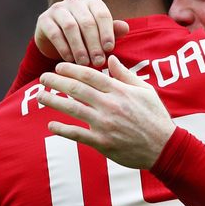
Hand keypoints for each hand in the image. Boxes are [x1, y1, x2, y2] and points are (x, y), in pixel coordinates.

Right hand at [34, 0, 129, 65]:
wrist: (55, 40)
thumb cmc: (84, 37)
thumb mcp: (99, 34)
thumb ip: (112, 31)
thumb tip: (125, 28)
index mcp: (92, 2)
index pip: (102, 14)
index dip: (106, 32)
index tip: (110, 49)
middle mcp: (75, 1)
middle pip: (87, 22)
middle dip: (94, 44)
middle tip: (98, 62)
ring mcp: (58, 9)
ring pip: (70, 27)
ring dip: (79, 47)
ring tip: (84, 63)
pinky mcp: (44, 19)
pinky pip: (55, 33)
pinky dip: (63, 48)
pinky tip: (70, 59)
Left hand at [36, 55, 175, 168]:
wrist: (164, 147)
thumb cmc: (156, 117)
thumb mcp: (145, 91)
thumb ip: (125, 75)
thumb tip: (110, 59)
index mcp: (119, 91)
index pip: (89, 75)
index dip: (70, 69)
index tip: (58, 67)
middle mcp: (110, 105)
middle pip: (76, 89)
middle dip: (56, 81)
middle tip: (43, 78)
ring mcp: (104, 124)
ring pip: (72, 109)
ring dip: (53, 101)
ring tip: (40, 96)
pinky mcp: (102, 142)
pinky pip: (77, 134)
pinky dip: (62, 129)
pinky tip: (51, 125)